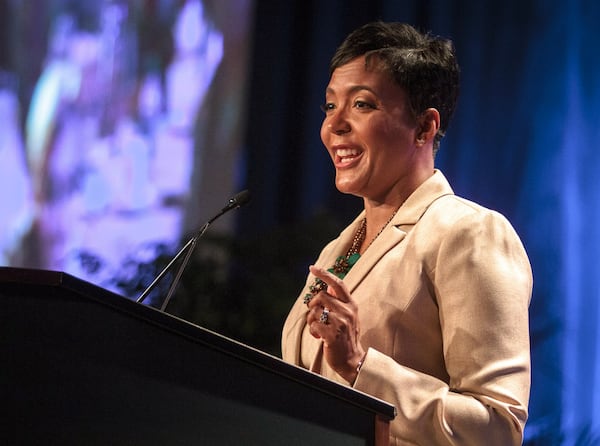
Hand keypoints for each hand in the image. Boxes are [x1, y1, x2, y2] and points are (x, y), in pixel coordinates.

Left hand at [306, 265, 365, 382]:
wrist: (353, 360)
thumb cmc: (347, 337)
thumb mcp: (348, 316)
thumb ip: (340, 302)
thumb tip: (328, 287)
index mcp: (351, 305)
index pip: (337, 284)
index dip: (325, 274)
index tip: (313, 268)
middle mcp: (347, 311)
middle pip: (321, 296)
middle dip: (313, 305)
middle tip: (316, 316)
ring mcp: (340, 322)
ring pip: (315, 311)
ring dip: (312, 320)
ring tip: (319, 328)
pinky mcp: (332, 334)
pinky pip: (313, 325)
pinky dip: (312, 331)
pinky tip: (319, 337)